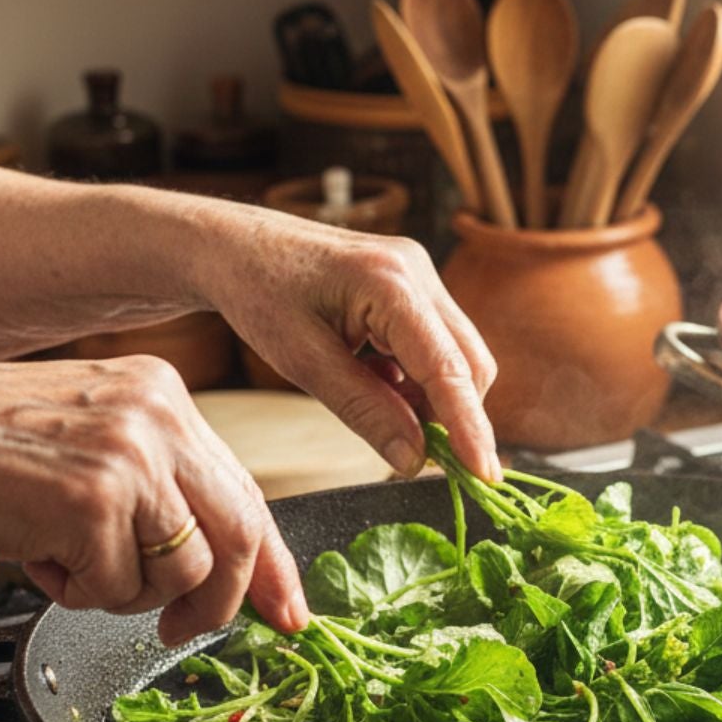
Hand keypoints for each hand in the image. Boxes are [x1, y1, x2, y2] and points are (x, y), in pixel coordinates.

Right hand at [0, 356, 308, 644]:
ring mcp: (133, 459)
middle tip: (183, 630)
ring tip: (68, 563)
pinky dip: (77, 593)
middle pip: (240, 535)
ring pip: (182, 571)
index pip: (246, 489)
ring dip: (126, 593)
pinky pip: (117, 588)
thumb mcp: (89, 436)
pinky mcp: (96, 503)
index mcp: (164, 395)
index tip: (289, 610)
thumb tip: (207, 558)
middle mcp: (161, 418)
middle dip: (220, 602)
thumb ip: (154, 481)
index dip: (274, 562)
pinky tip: (37, 556)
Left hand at [203, 211, 501, 481]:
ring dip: (431, 398)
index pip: (449, 368)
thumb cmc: (259, 294)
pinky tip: (374, 380)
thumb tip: (415, 460)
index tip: (485, 476)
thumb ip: (364, 411)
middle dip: (452, 415)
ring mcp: (421, 274)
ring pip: (458, 356)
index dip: (471, 427)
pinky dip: (416, 378)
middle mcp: (418, 272)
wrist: (236, 245)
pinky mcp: (415, 284)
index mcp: (390, 283)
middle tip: (414, 456)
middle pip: (469, 363)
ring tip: (377, 408)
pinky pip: (437, 344)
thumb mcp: (303, 362)